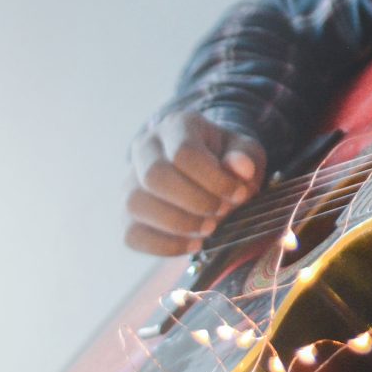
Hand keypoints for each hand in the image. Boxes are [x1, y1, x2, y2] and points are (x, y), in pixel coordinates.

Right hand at [124, 110, 266, 254]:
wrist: (205, 171)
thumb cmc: (226, 158)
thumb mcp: (245, 151)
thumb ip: (245, 157)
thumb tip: (241, 168)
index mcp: (177, 125)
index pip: (184, 153)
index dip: (213, 179)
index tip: (238, 194)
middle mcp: (145, 148)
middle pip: (155, 176)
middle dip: (194, 201)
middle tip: (221, 212)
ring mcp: (130, 181)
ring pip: (136, 203)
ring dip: (178, 223)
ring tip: (209, 229)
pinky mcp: (125, 214)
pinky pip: (131, 234)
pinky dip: (164, 246)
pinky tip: (193, 245)